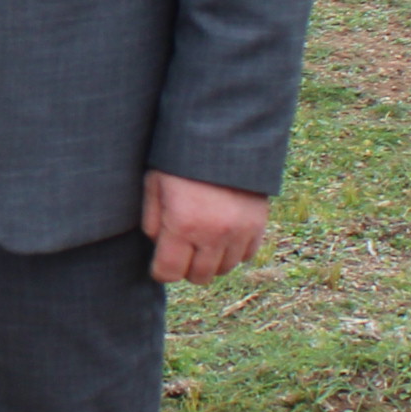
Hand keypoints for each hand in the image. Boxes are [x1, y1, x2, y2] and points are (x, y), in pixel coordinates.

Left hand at [142, 171, 269, 285]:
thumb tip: (159, 247)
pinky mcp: (258, 225)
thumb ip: (152, 222)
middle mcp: (213, 235)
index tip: (160, 262)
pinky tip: (223, 235)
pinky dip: (234, 251)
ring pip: (223, 269)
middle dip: (186, 267)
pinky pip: (247, 255)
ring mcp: (239, 232)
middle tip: (181, 250)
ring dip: (211, 260)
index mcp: (182, 226)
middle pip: (198, 276)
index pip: (168, 272)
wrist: (223, 135)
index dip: (161, 270)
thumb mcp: (154, 185)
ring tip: (203, 240)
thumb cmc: (181, 159)